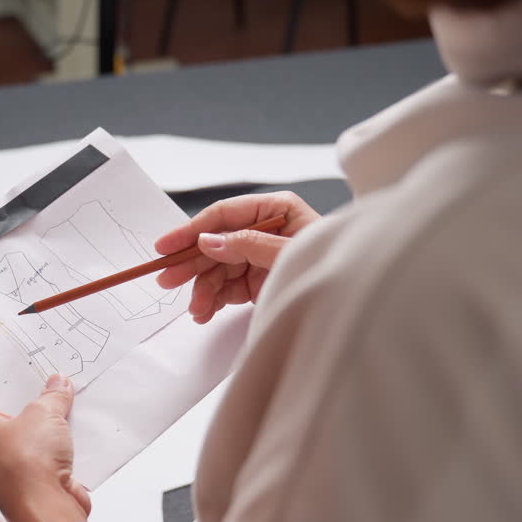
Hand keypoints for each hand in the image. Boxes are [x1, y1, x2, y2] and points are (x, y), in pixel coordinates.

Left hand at [0, 375, 90, 521]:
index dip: (10, 378)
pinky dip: (63, 443)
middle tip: (54, 383)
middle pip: (16, 412)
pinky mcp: (35, 477)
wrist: (45, 508)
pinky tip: (77, 431)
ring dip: (53, 422)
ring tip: (69, 404)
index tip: (28, 367)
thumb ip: (52, 396)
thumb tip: (57, 386)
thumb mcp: (44, 413)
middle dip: (37, 400)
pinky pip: (50, 452)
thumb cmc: (26, 467)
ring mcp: (12, 463)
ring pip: (35, 433)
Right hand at [155, 191, 320, 323]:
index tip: (166, 246)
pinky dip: (213, 300)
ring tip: (197, 310)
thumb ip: (249, 245)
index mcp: (276, 209)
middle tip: (167, 280)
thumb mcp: (289, 253)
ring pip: (217, 269)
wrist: (355, 300)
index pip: (224, 215)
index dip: (191, 230)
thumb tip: (208, 241)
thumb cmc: (332, 265)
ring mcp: (258, 256)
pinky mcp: (256, 280)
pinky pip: (226, 287)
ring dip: (202, 290)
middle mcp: (264, 230)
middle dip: (192, 265)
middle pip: (216, 243)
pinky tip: (205, 311)